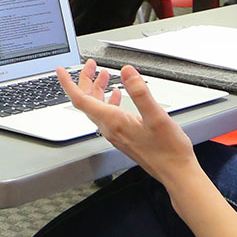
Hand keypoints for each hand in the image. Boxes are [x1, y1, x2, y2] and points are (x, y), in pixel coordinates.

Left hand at [58, 62, 200, 183]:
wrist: (175, 172)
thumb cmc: (168, 150)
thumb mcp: (156, 116)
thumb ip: (140, 92)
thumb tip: (127, 72)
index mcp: (113, 122)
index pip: (80, 100)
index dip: (68, 83)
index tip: (61, 70)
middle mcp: (110, 129)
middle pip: (87, 102)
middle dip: (86, 80)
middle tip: (91, 65)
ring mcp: (116, 134)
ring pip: (97, 108)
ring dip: (97, 89)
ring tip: (103, 74)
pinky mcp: (123, 136)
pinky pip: (108, 115)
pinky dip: (108, 101)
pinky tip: (116, 95)